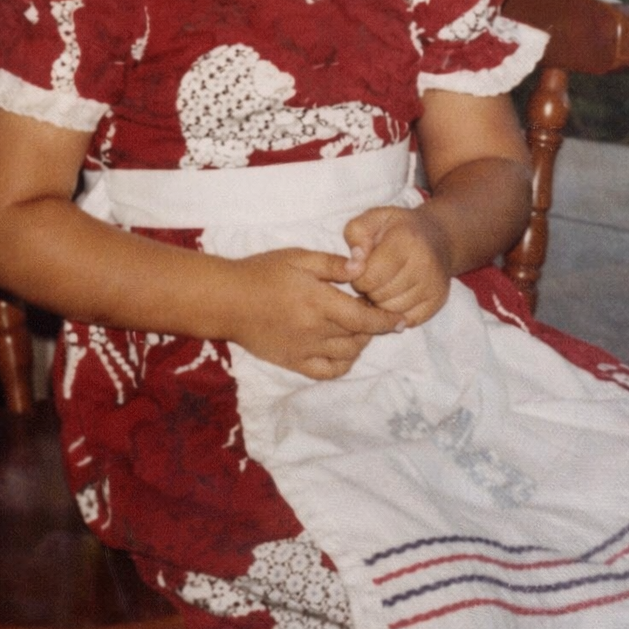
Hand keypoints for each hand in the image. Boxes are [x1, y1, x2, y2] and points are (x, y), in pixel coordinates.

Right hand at [228, 247, 401, 379]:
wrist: (226, 300)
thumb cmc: (262, 272)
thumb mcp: (298, 257)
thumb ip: (332, 264)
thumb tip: (362, 267)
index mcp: (319, 302)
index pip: (365, 318)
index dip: (387, 320)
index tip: (402, 319)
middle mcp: (315, 330)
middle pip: (359, 337)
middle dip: (374, 328)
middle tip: (374, 314)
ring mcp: (304, 350)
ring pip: (347, 355)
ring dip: (360, 343)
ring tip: (358, 328)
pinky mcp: (293, 362)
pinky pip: (328, 371)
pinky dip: (343, 363)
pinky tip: (343, 349)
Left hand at [342, 206, 451, 328]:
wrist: (438, 237)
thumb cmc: (398, 229)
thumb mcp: (373, 219)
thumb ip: (356, 234)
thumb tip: (353, 265)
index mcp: (406, 240)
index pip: (369, 276)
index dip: (357, 275)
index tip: (362, 267)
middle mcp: (424, 264)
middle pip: (379, 296)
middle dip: (368, 289)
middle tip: (373, 276)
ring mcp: (433, 285)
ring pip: (391, 312)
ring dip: (380, 302)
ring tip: (384, 284)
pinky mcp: (438, 301)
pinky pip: (406, 320)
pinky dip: (396, 313)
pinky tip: (396, 295)